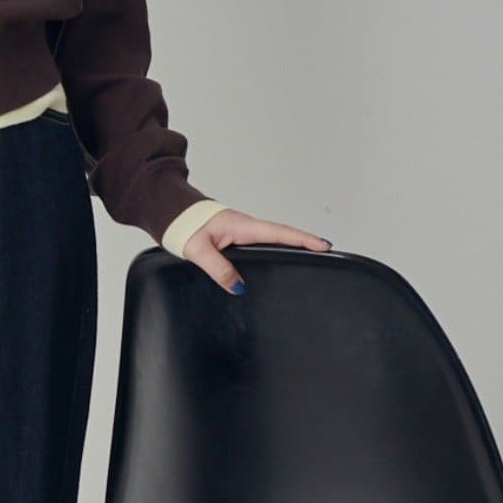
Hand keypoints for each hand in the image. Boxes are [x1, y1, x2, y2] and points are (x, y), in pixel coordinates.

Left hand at [181, 209, 331, 293]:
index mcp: (242, 226)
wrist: (173, 215)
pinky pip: (261, 245)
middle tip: (328, 251)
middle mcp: (247, 228)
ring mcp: (243, 232)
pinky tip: (280, 259)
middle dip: (305, 242)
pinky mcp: (237, 238)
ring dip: (291, 246)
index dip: (303, 239)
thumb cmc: (185, 227)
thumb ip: (217, 268)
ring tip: (312, 256)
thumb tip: (238, 287)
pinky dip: (275, 249)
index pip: (279, 233)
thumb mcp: (198, 250)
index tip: (325, 245)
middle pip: (283, 236)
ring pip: (272, 240)